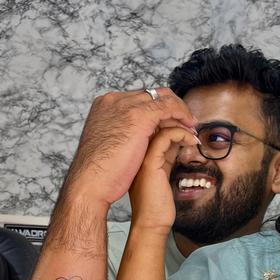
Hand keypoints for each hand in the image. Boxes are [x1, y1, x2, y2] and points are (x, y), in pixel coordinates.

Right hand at [61, 88, 195, 207]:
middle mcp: (114, 100)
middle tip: (185, 123)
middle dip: (171, 108)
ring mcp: (125, 106)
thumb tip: (142, 135)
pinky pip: (169, 107)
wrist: (89, 184)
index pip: (139, 99)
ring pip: (162, 97)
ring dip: (179, 111)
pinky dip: (182, 116)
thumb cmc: (97, 173)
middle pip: (151, 95)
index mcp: (105, 106)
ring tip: (190, 127)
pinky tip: (189, 130)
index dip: (157, 111)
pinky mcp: (139, 116)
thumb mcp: (110, 145)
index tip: (170, 123)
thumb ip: (124, 134)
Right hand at [129, 126, 198, 232]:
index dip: (171, 124)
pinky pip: (165, 137)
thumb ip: (168, 158)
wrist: (150, 224)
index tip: (188, 130)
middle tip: (193, 128)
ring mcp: (141, 157)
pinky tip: (191, 141)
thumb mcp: (163, 174)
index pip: (152, 129)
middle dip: (176, 121)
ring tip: (193, 134)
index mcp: (138, 155)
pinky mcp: (150, 162)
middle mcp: (137, 153)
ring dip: (180, 126)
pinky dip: (181, 134)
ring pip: (159, 126)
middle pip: (154, 124)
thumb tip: (180, 143)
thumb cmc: (157, 205)